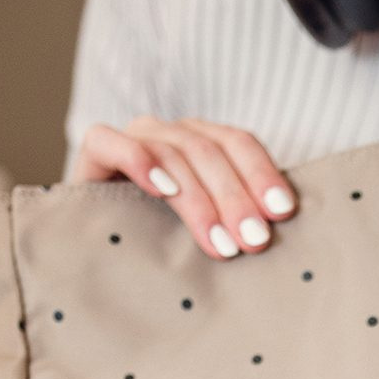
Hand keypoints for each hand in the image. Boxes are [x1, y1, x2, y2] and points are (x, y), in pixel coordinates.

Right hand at [71, 117, 298, 259]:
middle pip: (210, 151)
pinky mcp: (96, 150)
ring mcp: (134, 137)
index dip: (261, 174)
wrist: (98, 244)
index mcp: (205, 143)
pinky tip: (162, 191)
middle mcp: (172, 133)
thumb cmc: (164, 242)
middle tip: (253, 241)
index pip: (239, 143)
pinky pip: (112, 142)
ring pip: (172, 153)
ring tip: (218, 243)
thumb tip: (275, 239)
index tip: (282, 212)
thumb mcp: (208, 229)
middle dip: (235, 198)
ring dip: (199, 200)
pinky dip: (138, 161)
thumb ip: (236, 222)